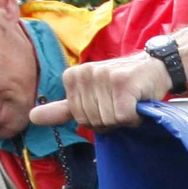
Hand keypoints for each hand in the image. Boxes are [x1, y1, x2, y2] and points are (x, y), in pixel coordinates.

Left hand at [36, 52, 171, 130]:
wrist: (155, 67)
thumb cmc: (123, 84)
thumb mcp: (90, 94)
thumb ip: (63, 108)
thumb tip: (32, 118)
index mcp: (71, 76)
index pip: (78, 119)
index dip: (97, 118)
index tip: (108, 103)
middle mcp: (84, 73)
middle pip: (92, 121)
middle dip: (110, 120)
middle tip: (121, 103)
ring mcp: (102, 76)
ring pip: (107, 121)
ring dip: (124, 119)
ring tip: (129, 101)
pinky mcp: (121, 83)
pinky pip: (122, 118)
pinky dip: (134, 118)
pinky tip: (137, 103)